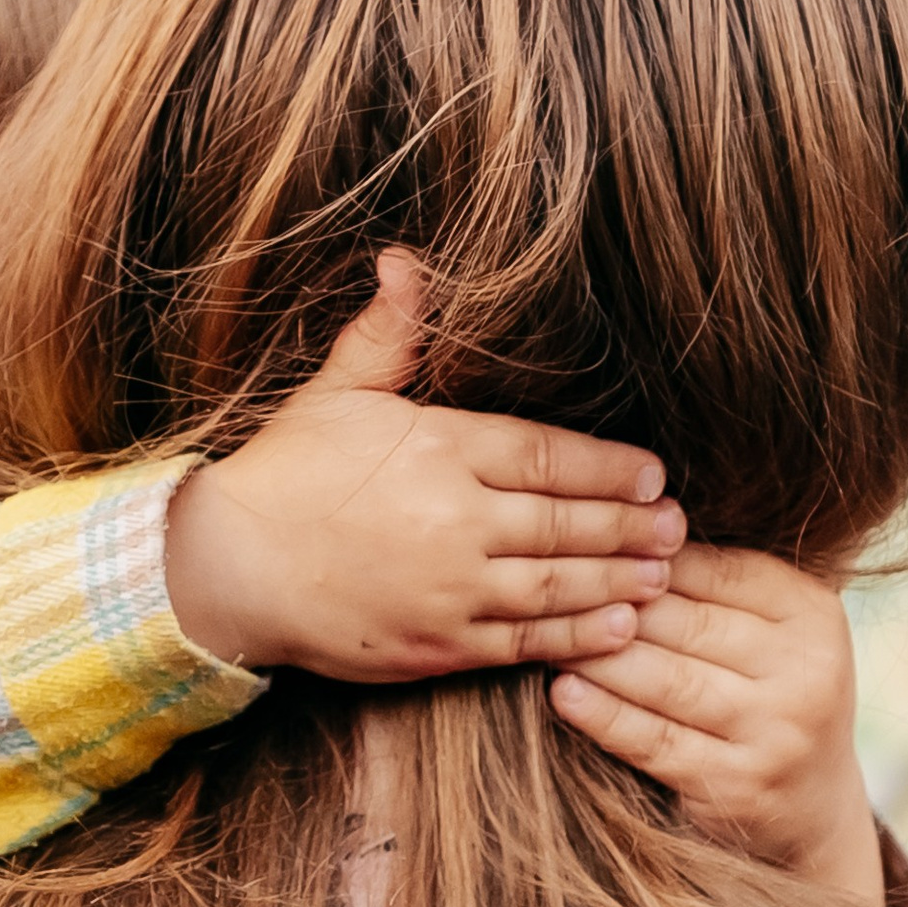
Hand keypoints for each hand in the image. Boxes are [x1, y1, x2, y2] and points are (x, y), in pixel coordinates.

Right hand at [164, 254, 683, 679]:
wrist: (227, 572)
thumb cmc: (283, 475)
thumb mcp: (335, 392)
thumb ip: (388, 333)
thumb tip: (405, 261)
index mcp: (441, 449)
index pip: (549, 456)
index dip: (611, 468)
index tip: (654, 475)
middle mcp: (456, 520)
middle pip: (569, 522)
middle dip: (632, 526)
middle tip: (679, 528)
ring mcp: (450, 588)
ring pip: (559, 584)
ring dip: (619, 580)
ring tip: (662, 577)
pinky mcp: (437, 645)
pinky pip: (525, 641)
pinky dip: (578, 636)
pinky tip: (618, 628)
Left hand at [548, 542, 885, 904]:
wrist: (811, 808)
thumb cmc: (769, 696)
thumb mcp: (772, 633)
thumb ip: (718, 585)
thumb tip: (622, 524)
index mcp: (813, 615)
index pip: (714, 570)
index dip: (643, 558)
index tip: (584, 545)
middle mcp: (806, 671)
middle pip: (685, 623)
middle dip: (610, 605)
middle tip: (546, 587)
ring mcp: (774, 733)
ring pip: (664, 679)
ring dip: (595, 656)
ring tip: (545, 637)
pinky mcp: (736, 786)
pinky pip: (654, 739)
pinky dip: (603, 715)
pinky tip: (563, 694)